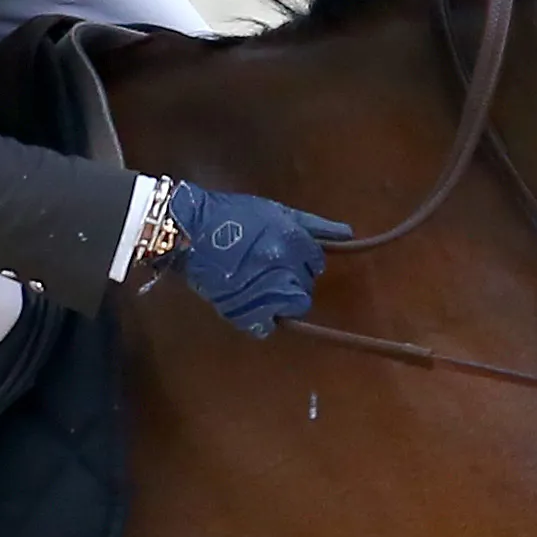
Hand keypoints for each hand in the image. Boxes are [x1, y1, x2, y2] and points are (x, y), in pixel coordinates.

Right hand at [160, 181, 350, 338]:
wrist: (189, 231)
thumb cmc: (234, 216)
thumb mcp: (276, 211)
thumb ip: (314, 225)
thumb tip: (348, 234)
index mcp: (291, 240)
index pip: (317, 262)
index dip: (304, 259)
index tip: (288, 255)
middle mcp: (282, 267)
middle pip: (307, 284)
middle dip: (295, 278)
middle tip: (272, 269)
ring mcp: (263, 291)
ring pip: (293, 306)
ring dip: (282, 298)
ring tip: (262, 286)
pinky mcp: (243, 311)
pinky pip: (267, 326)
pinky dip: (263, 319)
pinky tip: (254, 306)